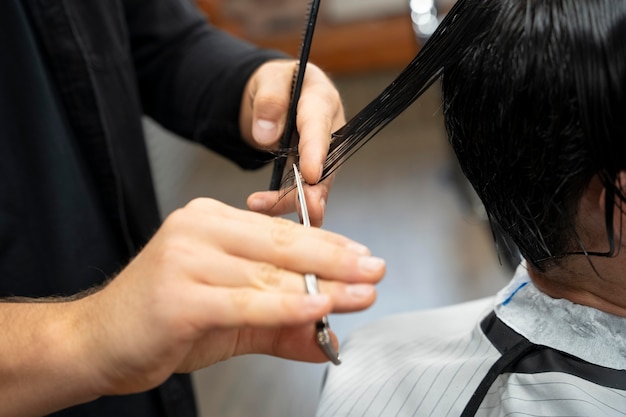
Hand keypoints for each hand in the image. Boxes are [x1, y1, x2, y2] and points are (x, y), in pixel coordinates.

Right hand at [77, 198, 383, 395]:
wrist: (95, 340)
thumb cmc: (160, 320)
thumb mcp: (228, 316)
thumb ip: (278, 322)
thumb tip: (326, 334)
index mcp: (209, 221)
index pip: (280, 229)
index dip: (327, 242)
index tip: (360, 254)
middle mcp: (198, 230)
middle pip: (282, 244)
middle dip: (336, 260)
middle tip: (374, 269)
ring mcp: (186, 259)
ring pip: (270, 274)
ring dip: (323, 287)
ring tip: (360, 295)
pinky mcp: (180, 295)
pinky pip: (248, 301)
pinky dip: (287, 308)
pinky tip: (318, 309)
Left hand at [239, 60, 345, 225]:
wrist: (277, 94)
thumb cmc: (278, 83)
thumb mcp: (268, 79)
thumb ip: (269, 101)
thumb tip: (266, 136)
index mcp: (321, 99)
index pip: (319, 126)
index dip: (315, 152)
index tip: (310, 174)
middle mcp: (330, 128)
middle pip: (327, 163)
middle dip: (317, 190)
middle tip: (309, 210)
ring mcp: (325, 152)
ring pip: (317, 183)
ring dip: (299, 202)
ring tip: (270, 211)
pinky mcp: (314, 169)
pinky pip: (305, 190)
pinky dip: (287, 203)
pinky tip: (265, 210)